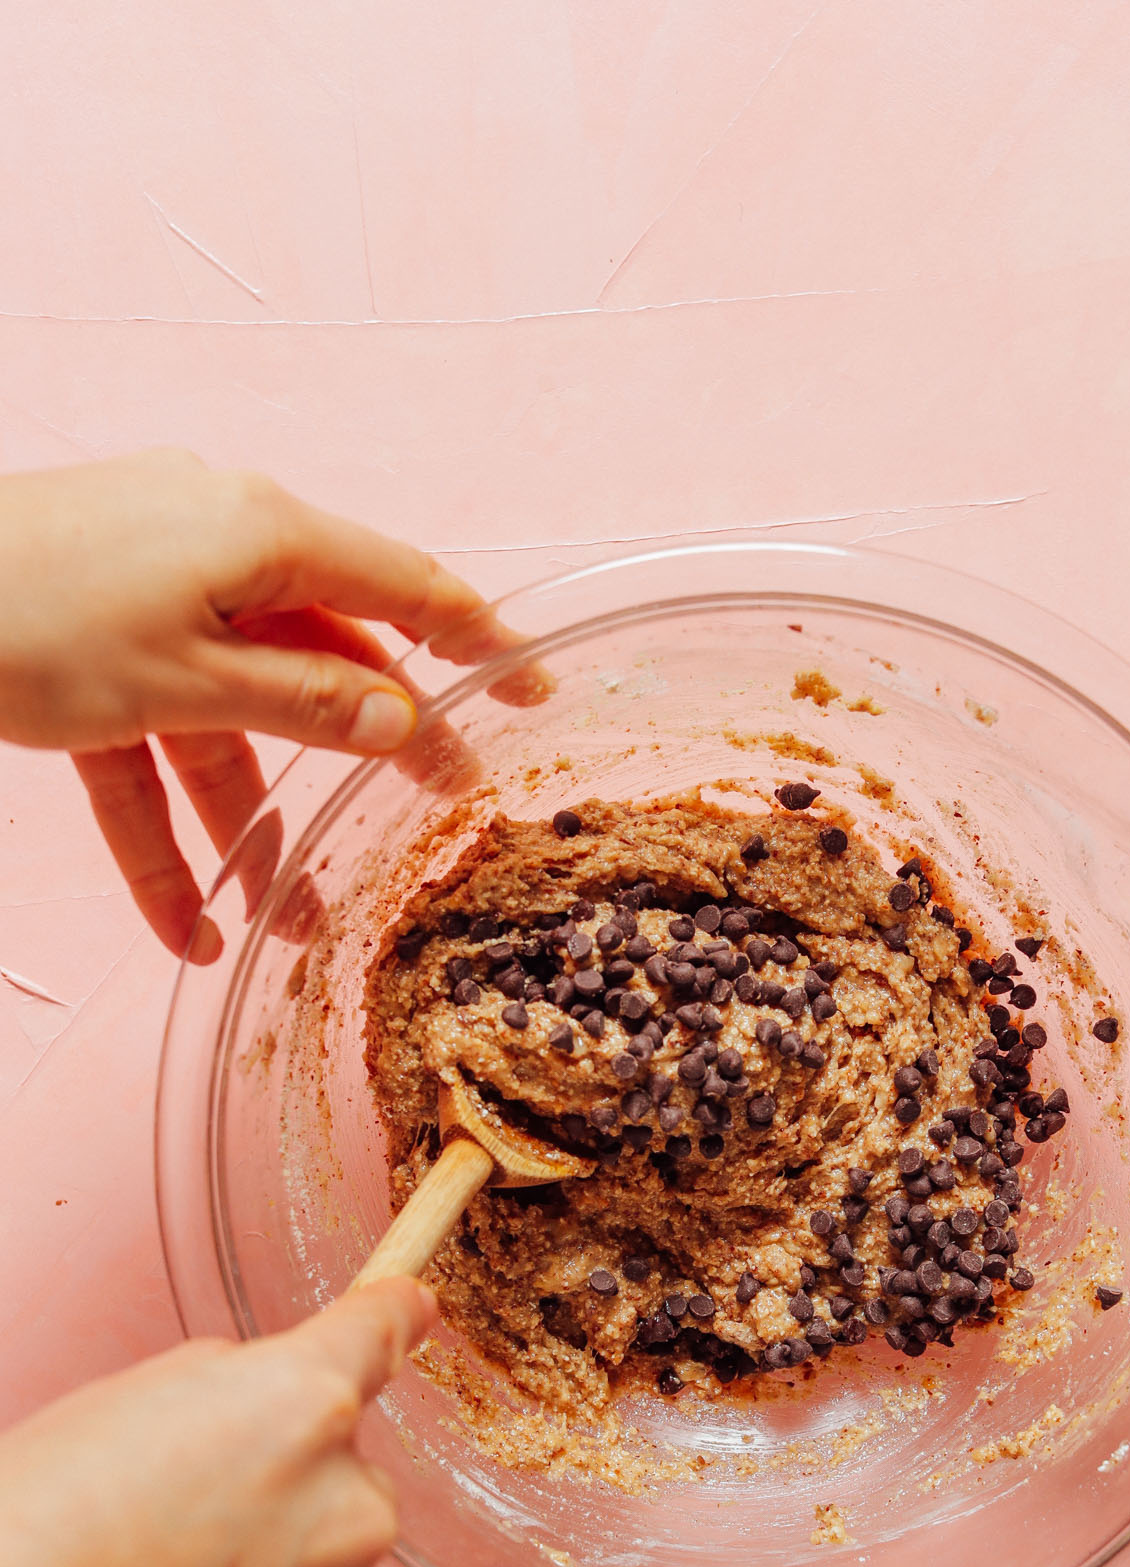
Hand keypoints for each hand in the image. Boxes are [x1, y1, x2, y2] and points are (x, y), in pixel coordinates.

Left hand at [0, 450, 546, 957]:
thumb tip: (400, 718)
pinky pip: (150, 745)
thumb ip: (303, 703)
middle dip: (371, 753)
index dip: (479, 641)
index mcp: (261, 535)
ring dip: (253, 825)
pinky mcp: (93, 646)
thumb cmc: (30, 613)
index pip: (403, 589)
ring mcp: (154, 598)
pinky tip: (183, 925)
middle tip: (441, 810)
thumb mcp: (186, 677)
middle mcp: (218, 554)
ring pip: (229, 724)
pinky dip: (164, 830)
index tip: (535, 685)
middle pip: (322, 664)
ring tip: (291, 924)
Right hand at [0, 1278, 436, 1566]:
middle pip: (343, 1486)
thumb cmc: (30, 1538)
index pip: (375, 1337)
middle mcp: (351, 1511)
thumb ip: (231, 1390)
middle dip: (282, 1503)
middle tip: (172, 1537)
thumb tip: (282, 1408)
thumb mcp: (122, 1405)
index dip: (388, 1318)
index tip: (408, 1310)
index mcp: (305, 1409)